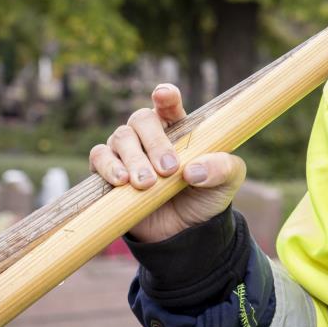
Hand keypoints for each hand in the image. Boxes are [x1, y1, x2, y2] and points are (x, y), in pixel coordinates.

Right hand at [88, 83, 246, 244]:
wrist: (183, 231)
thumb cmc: (205, 196)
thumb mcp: (228, 181)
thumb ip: (221, 168)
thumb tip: (193, 170)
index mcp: (180, 127)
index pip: (169, 104)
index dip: (166, 96)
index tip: (164, 95)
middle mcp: (150, 134)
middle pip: (142, 119)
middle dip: (154, 143)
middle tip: (168, 169)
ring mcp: (127, 151)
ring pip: (120, 137)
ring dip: (133, 159)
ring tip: (146, 183)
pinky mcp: (108, 170)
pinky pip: (99, 157)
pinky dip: (108, 166)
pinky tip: (121, 181)